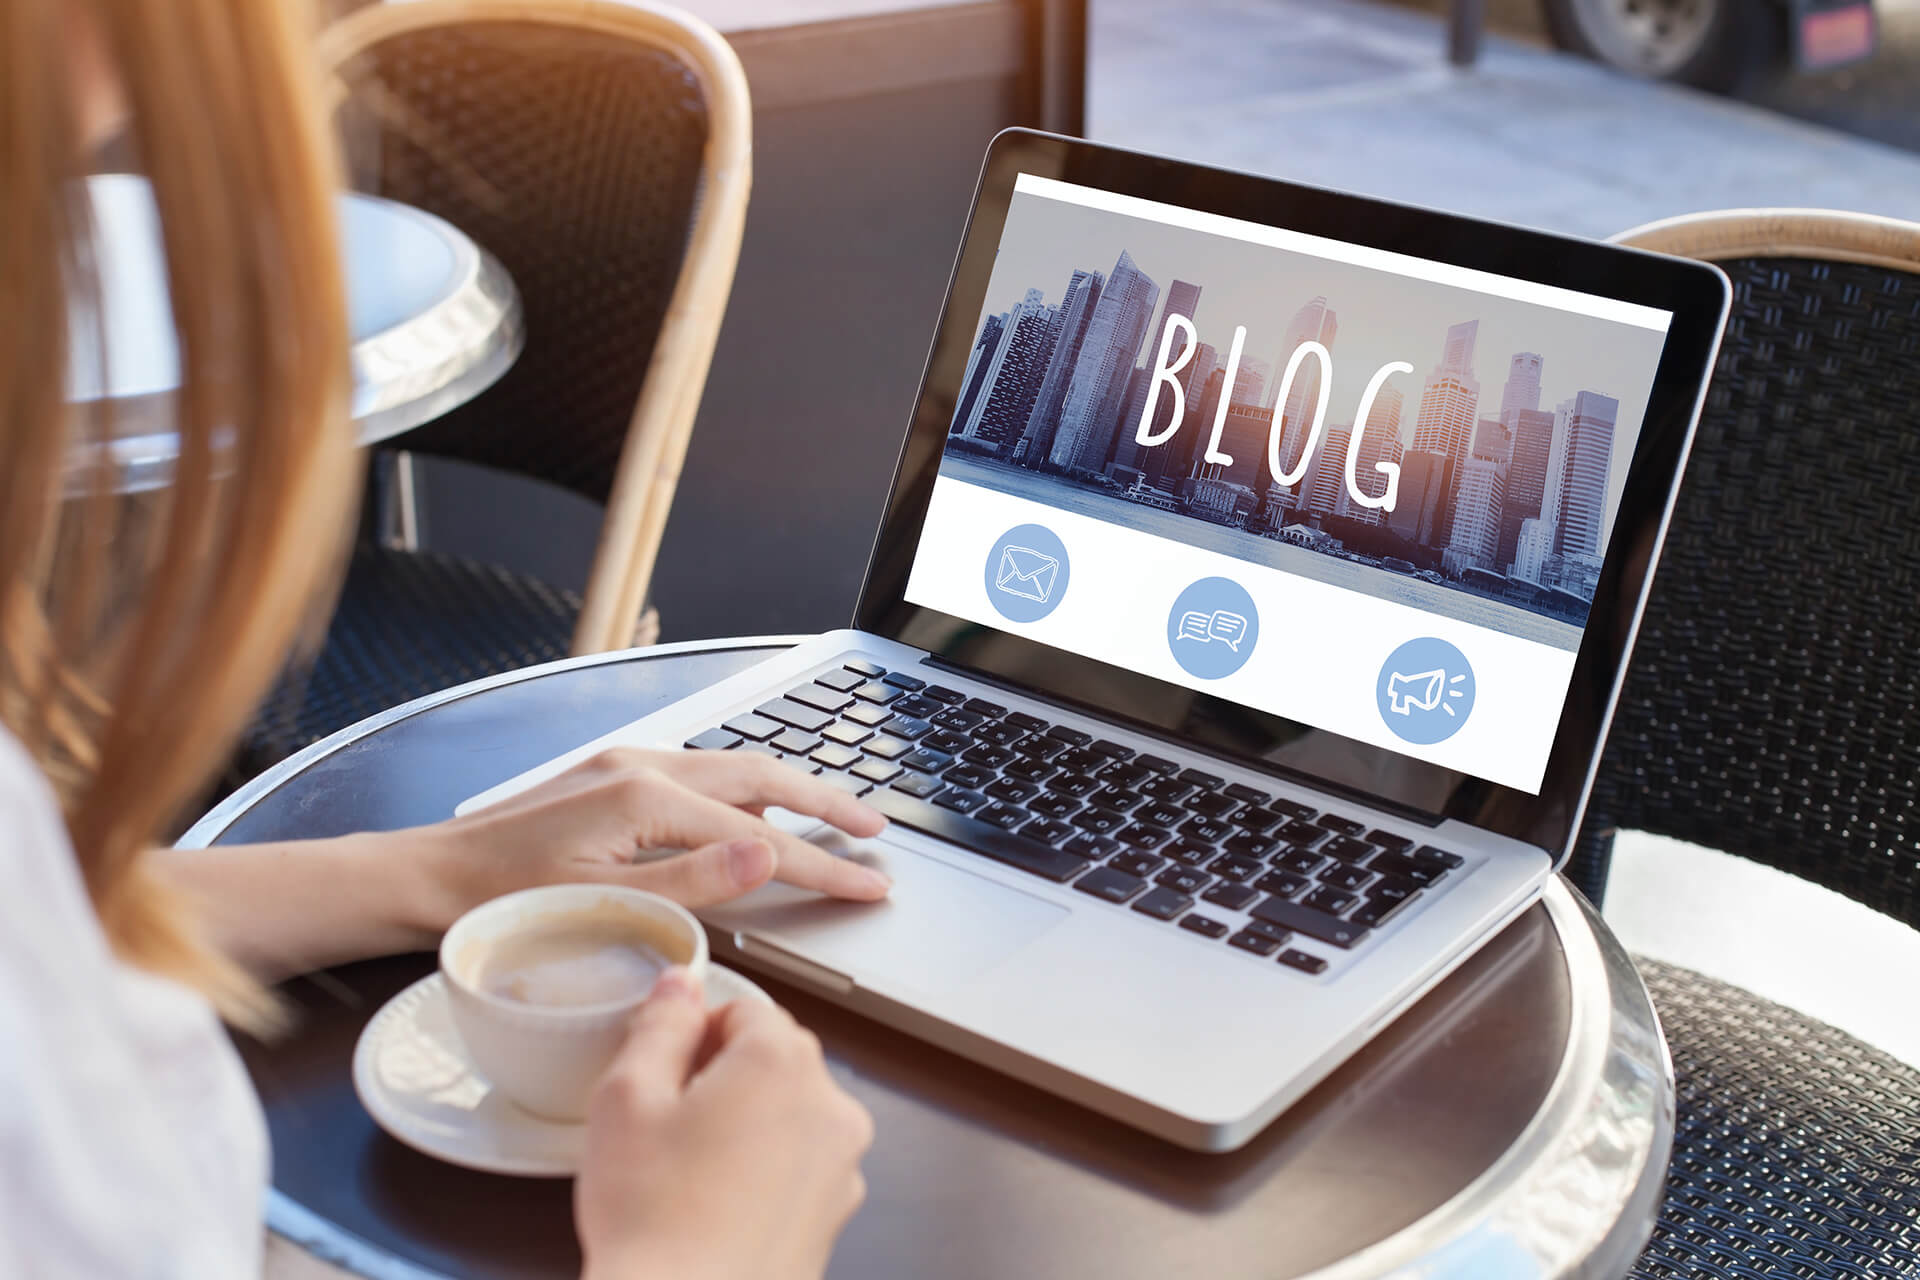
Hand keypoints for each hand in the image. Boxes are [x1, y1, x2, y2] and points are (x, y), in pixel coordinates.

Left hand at [419, 748, 890, 929]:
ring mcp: (625, 765)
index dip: (823, 864)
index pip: (762, 836)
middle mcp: (642, 766)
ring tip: (833, 817)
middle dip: (825, 801)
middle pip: (761, 775)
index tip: (870, 883)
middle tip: (875, 830)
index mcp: (645, 798)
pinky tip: (753, 814)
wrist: (425, 877)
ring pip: (732, 769)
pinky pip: (699, 775)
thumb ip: (695, 881)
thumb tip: (770, 851)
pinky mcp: (612, 776)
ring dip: (788, 791)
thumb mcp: (605, 904)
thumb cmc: (502, 901)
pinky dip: (743, 792)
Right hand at [576, 969, 872, 1279]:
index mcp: (782, 1061)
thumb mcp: (627, 1097)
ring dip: (747, 1124)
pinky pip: (799, 1166)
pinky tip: (716, 1205)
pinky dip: (765, 1172)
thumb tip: (681, 985)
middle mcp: (828, 1105)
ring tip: (688, 1172)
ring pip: (788, 1113)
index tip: (663, 1073)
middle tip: (667, 1124)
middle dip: (723, 1076)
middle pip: (774, 1058)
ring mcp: (840, 1164)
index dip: (694, 1035)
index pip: (745, 1008)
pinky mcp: (836, 1213)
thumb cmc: (653, 1219)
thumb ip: (660, 1024)